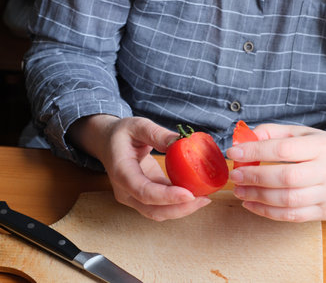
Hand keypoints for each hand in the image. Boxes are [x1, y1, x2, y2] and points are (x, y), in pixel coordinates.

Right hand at [67, 115, 210, 220]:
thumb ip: (157, 134)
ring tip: (205, 198)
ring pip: (159, 212)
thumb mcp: (137, 125)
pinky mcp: (145, 196)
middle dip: (180, 208)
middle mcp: (126, 190)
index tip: (189, 195)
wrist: (107, 142)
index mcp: (121, 172)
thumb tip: (181, 141)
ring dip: (182, 209)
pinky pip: (163, 205)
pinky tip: (197, 194)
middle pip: (153, 210)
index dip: (167, 197)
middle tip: (205, 199)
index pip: (143, 191)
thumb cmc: (121, 133)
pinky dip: (180, 203)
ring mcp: (134, 196)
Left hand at [226, 124, 325, 221]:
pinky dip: (268, 213)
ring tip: (239, 191)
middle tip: (235, 176)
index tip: (234, 153)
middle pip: (286, 177)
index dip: (255, 151)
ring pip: (289, 200)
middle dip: (255, 177)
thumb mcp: (306, 134)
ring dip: (258, 197)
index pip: (284, 149)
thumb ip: (276, 133)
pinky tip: (252, 205)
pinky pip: (293, 216)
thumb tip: (246, 138)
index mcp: (322, 146)